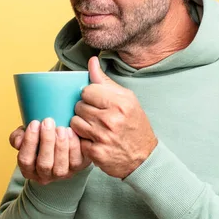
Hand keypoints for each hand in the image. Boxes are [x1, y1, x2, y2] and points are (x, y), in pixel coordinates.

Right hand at [9, 118, 91, 184]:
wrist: (63, 143)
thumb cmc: (41, 138)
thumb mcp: (27, 135)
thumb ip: (18, 137)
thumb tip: (18, 141)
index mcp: (28, 169)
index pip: (25, 160)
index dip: (29, 142)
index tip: (34, 123)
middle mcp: (44, 176)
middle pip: (44, 164)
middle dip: (46, 141)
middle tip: (48, 121)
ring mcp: (62, 175)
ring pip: (60, 166)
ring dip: (60, 145)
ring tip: (60, 128)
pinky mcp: (77, 169)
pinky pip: (76, 161)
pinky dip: (73, 146)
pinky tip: (70, 132)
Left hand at [70, 56, 157, 178]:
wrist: (144, 157)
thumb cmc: (134, 124)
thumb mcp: (126, 99)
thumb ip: (105, 81)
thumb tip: (92, 61)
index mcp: (119, 103)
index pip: (87, 90)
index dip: (89, 95)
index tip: (96, 101)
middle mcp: (110, 119)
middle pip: (79, 106)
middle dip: (84, 109)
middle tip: (95, 115)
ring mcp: (102, 137)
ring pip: (74, 122)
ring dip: (81, 124)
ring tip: (93, 127)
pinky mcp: (96, 153)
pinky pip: (77, 139)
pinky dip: (83, 140)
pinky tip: (94, 140)